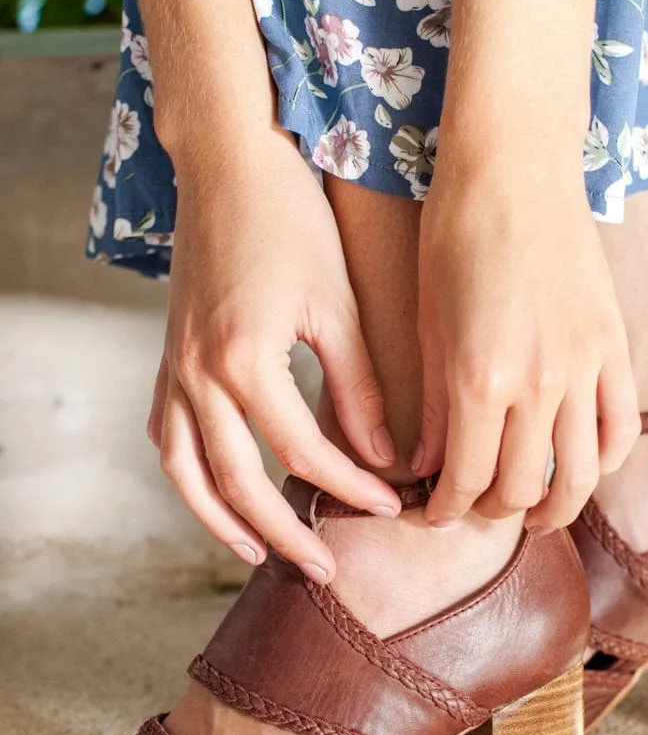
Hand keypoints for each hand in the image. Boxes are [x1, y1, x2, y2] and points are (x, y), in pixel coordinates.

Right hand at [148, 135, 399, 581]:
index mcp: (245, 361)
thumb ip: (358, 386)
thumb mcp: (336, 302)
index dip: (351, 488)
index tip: (393, 505)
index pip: (303, 454)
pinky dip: (189, 476)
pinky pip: (168, 438)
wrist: (226, 163)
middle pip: (239, 485)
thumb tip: (383, 457)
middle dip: (287, 535)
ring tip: (260, 554)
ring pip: (187, 474)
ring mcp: (173, 371)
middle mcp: (198, 375)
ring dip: (221, 523)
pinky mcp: (167, 361)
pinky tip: (215, 494)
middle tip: (327, 570)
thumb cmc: (291, 221)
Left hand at [414, 170, 639, 528]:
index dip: (446, 510)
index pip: (466, 480)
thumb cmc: (456, 239)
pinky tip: (581, 467)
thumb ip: (433, 407)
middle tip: (475, 507)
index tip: (434, 513)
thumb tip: (428, 468)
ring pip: (579, 476)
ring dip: (554, 509)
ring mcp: (585, 368)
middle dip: (492, 511)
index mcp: (480, 380)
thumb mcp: (427, 326)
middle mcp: (538, 385)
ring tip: (534, 514)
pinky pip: (622, 429)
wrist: (515, 170)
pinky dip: (604, 462)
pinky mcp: (615, 347)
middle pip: (521, 488)